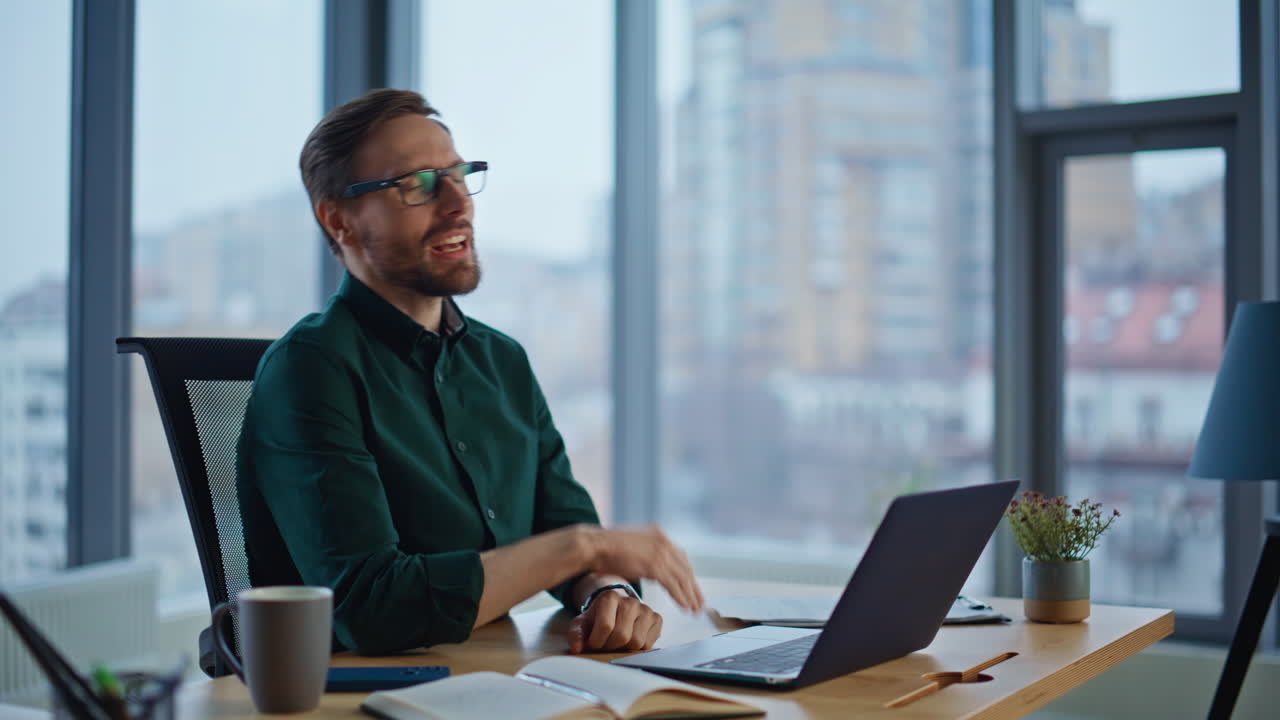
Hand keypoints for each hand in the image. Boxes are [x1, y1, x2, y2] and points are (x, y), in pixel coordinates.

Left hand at [567, 591, 662, 652]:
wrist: (615, 608)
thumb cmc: (597, 618)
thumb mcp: (582, 623)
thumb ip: (576, 634)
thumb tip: (576, 648)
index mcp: (610, 597)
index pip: (605, 626)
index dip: (597, 642)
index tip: (592, 643)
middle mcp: (630, 600)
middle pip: (622, 636)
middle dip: (610, 646)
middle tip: (605, 644)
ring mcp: (646, 609)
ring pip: (636, 642)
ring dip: (624, 648)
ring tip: (617, 641)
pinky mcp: (657, 618)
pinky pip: (648, 644)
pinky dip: (638, 648)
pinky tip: (630, 639)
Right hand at [585, 527, 703, 611]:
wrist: (594, 545)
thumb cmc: (606, 549)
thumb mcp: (632, 546)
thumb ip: (645, 553)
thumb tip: (652, 567)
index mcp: (658, 534)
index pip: (680, 556)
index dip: (688, 574)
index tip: (693, 587)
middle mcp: (663, 540)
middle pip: (685, 567)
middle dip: (694, 587)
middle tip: (700, 602)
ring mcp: (660, 552)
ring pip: (682, 578)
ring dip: (690, 595)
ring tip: (695, 610)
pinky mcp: (655, 565)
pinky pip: (673, 585)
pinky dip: (681, 597)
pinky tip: (685, 607)